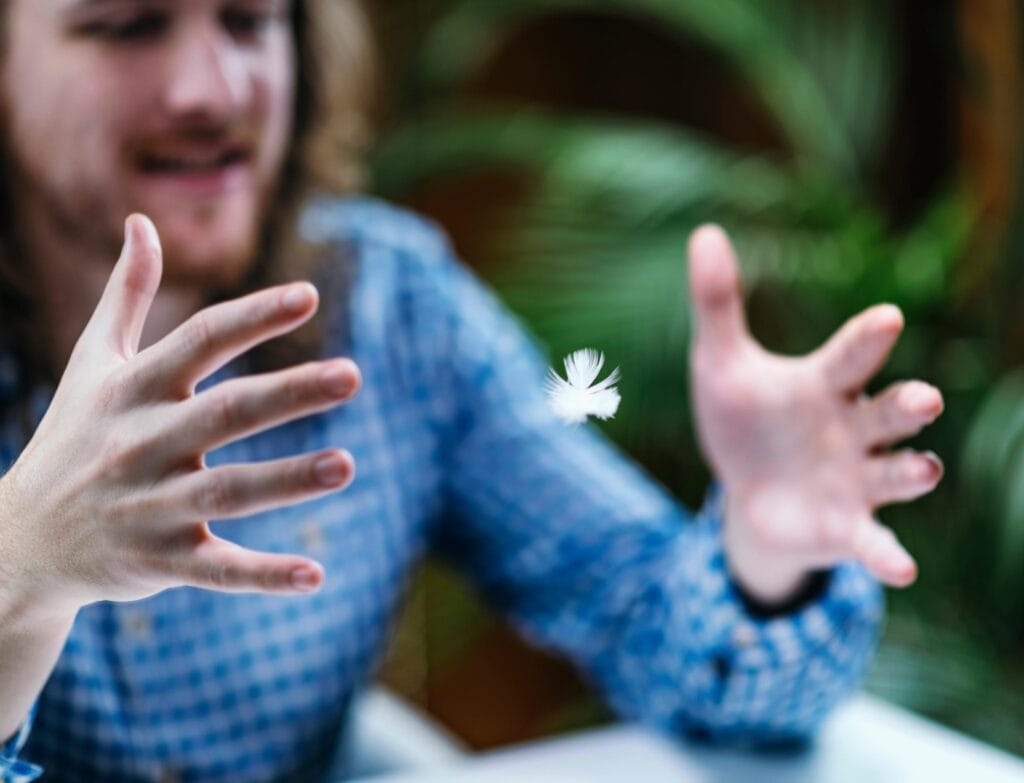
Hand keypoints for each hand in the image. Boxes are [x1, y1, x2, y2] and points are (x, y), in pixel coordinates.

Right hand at [0, 215, 359, 618]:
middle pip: (225, 412)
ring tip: (347, 465)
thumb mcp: (92, 365)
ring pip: (228, 491)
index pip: (200, 340)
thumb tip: (140, 222)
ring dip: (288, 479)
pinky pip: (217, 569)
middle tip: (352, 375)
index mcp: (133, 390)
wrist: (19, 541)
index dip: (254, 317)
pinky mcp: (160, 560)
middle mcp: (142, 443)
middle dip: (288, 392)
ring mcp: (151, 505)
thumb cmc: (72, 438)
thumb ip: (126, 296)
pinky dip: (263, 575)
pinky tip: (314, 576)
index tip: (309, 295)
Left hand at [687, 225, 942, 603]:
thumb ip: (717, 305)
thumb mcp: (720, 364)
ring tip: (923, 469)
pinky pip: (874, 540)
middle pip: (889, 412)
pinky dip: (886, 553)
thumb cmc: (744, 418)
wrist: (748, 492)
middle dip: (907, 406)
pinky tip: (901, 567)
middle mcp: (854, 430)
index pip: (851, 356)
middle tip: (924, 397)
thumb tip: (704, 233)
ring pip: (896, 473)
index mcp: (826, 385)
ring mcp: (858, 481)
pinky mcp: (848, 528)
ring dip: (912, 472)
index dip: (868, 339)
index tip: (887, 318)